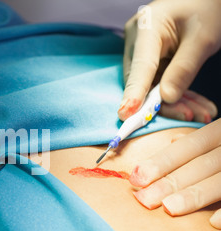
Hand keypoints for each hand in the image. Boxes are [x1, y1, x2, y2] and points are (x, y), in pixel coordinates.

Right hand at [120, 0, 220, 121]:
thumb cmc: (206, 7)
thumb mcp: (202, 38)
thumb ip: (184, 69)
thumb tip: (167, 99)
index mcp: (147, 27)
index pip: (140, 66)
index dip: (134, 93)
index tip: (126, 114)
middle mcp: (138, 41)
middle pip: (145, 81)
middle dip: (166, 104)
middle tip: (191, 117)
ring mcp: (143, 51)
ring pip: (153, 86)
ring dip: (177, 103)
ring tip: (201, 115)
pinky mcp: (153, 60)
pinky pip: (162, 83)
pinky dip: (180, 95)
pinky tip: (196, 107)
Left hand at [130, 118, 220, 228]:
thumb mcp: (220, 137)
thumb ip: (199, 141)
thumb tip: (173, 140)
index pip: (187, 147)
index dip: (161, 162)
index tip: (136, 178)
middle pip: (199, 166)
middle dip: (170, 182)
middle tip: (144, 200)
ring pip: (220, 182)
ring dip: (194, 195)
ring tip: (169, 208)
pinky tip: (213, 223)